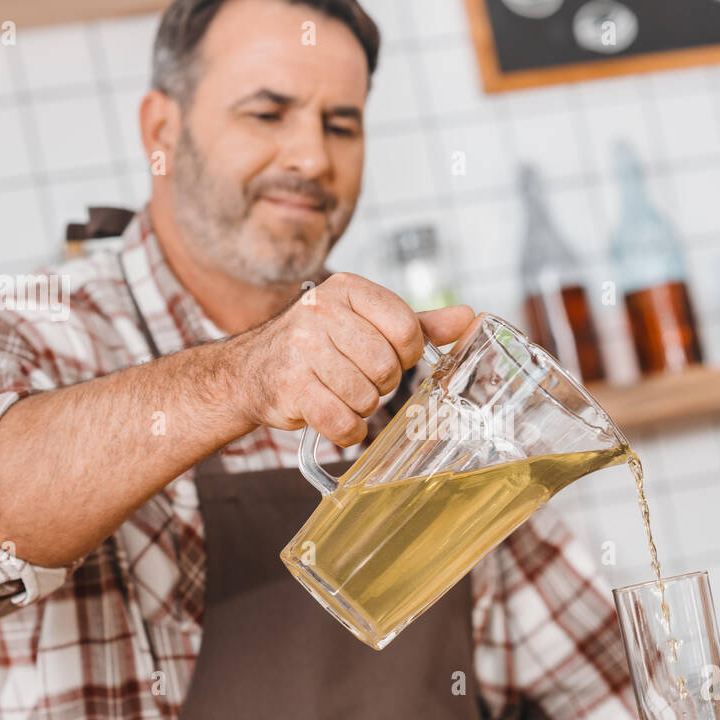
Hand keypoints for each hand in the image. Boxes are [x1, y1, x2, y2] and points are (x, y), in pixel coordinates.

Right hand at [234, 272, 474, 445]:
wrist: (251, 371)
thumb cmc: (317, 346)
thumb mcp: (366, 323)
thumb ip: (418, 323)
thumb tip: (468, 317)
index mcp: (348, 288)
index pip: (406, 329)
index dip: (407, 354)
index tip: (389, 357)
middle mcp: (321, 311)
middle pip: (388, 367)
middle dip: (379, 384)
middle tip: (355, 378)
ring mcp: (302, 348)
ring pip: (367, 398)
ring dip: (359, 407)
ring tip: (336, 393)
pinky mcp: (289, 386)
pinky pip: (343, 423)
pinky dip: (345, 431)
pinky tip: (331, 417)